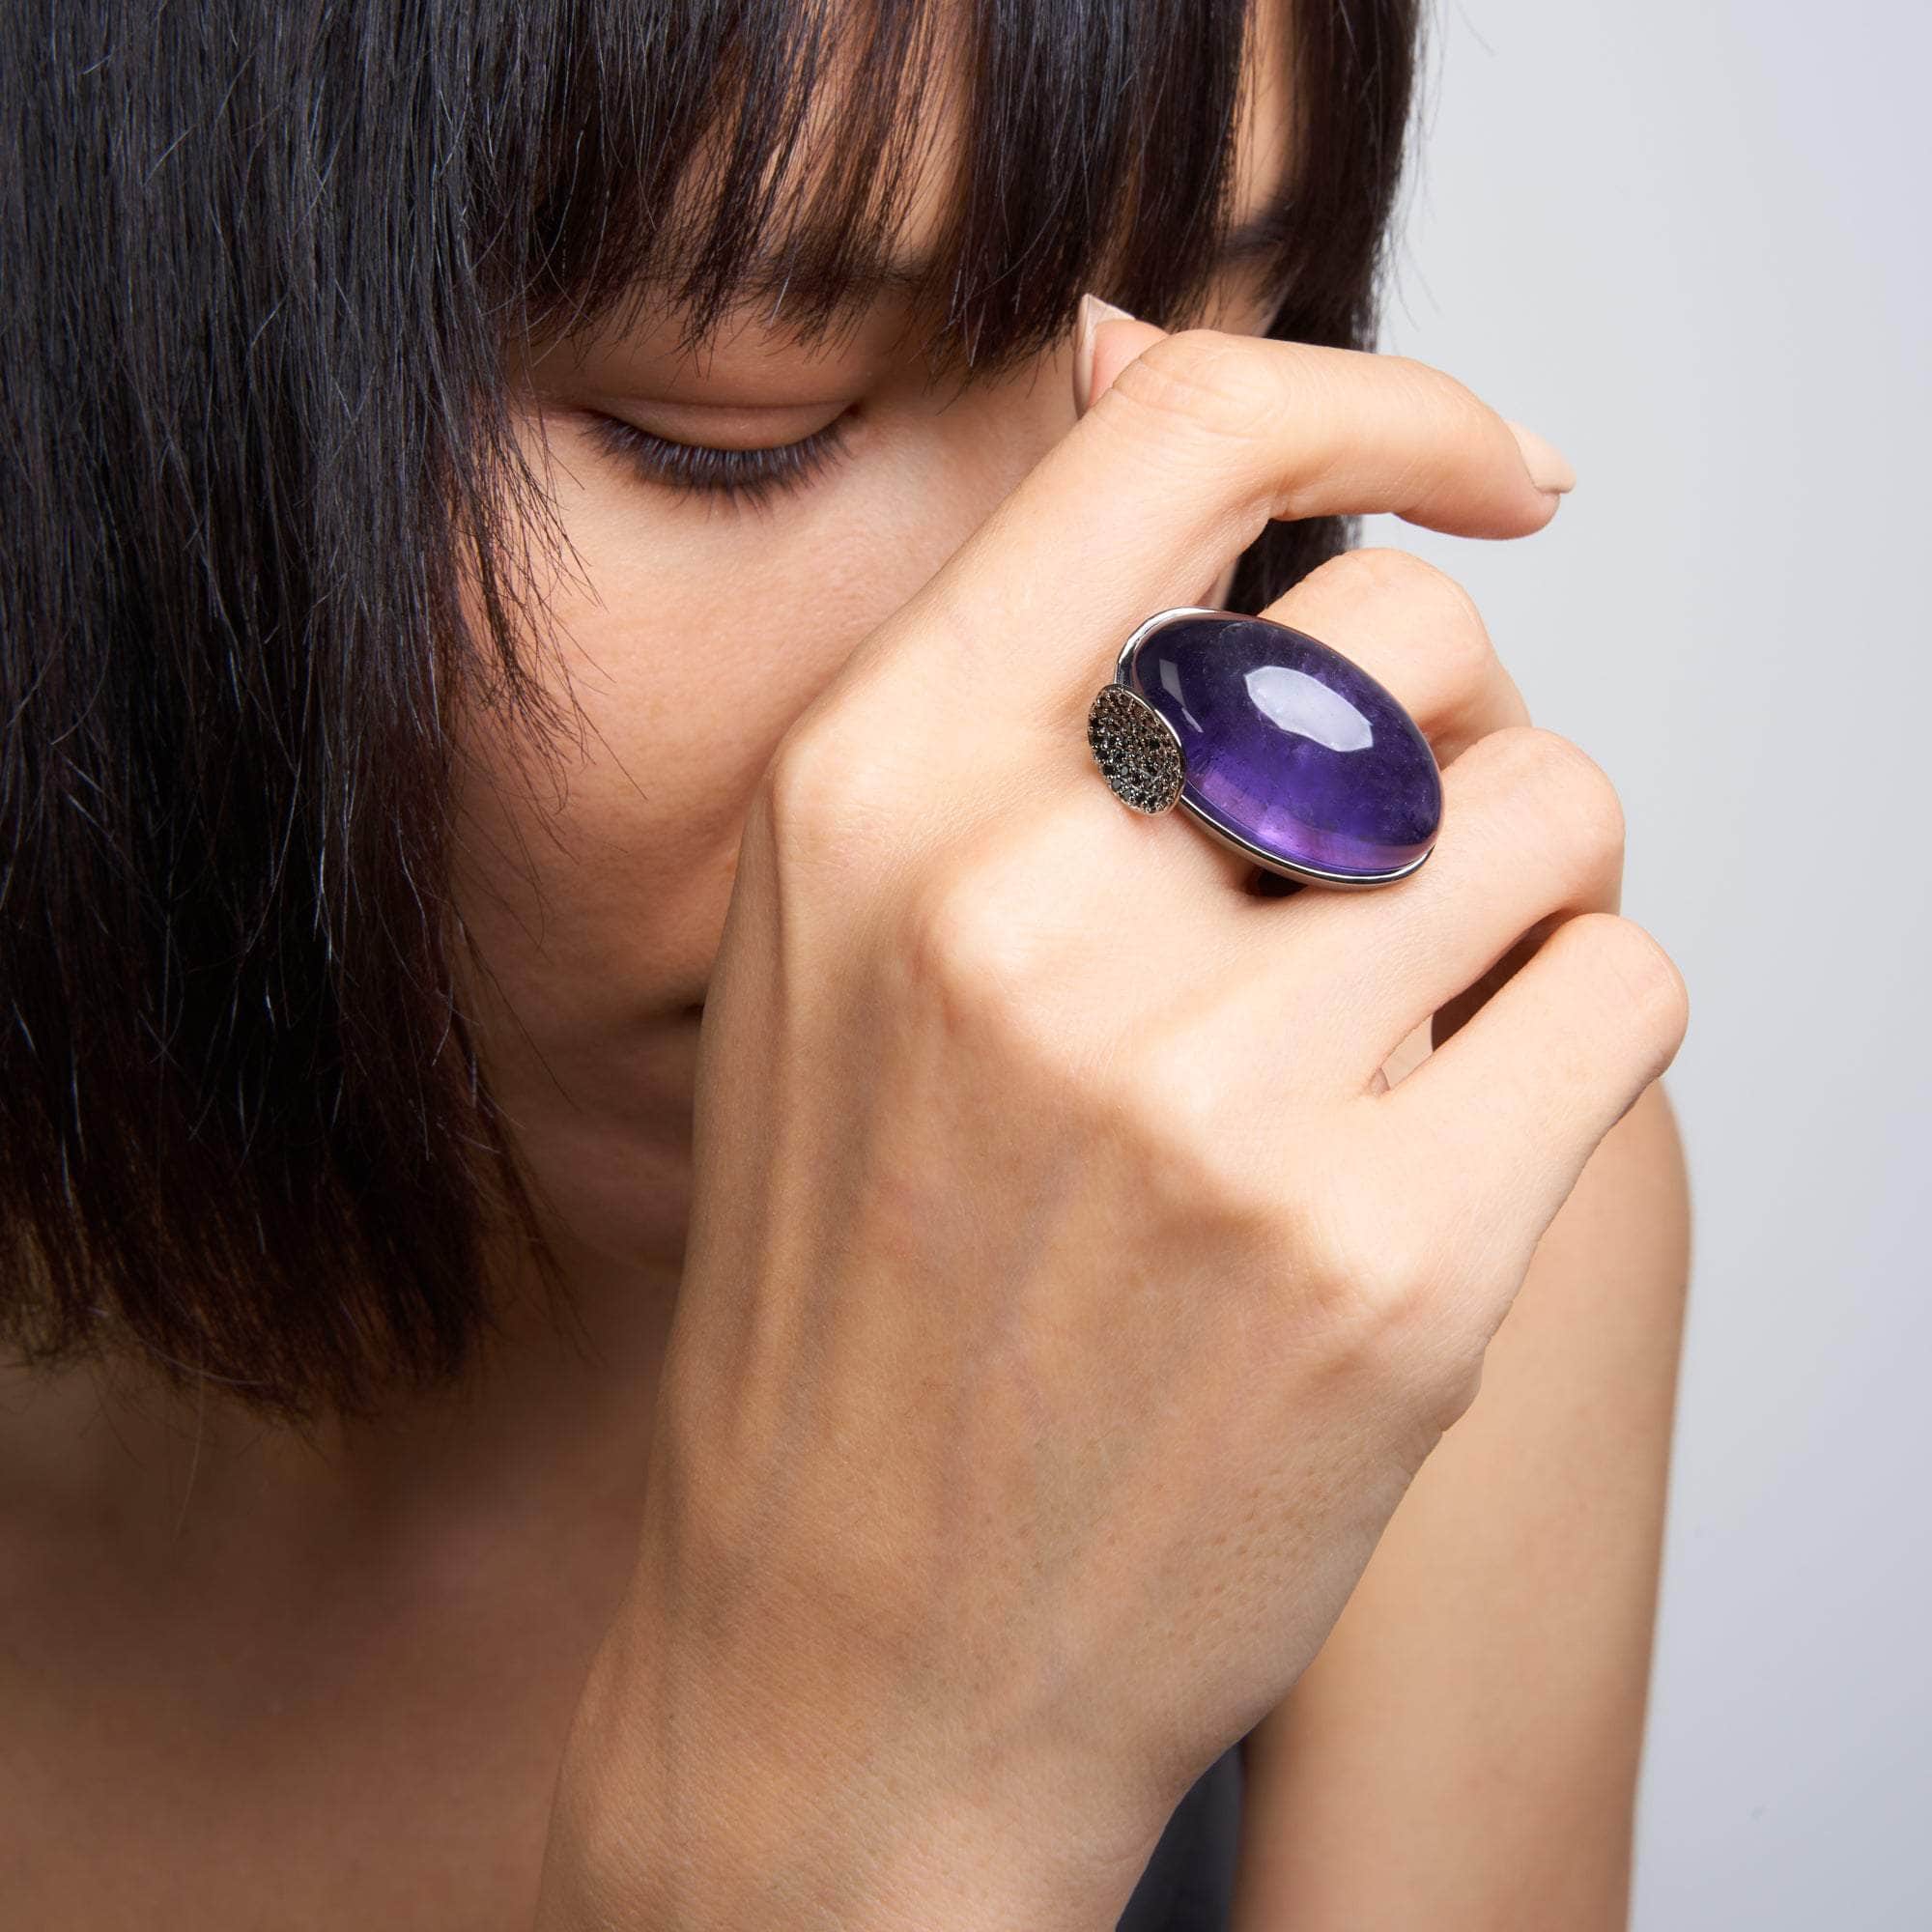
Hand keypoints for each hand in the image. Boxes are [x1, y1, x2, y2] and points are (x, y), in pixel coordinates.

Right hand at [533, 312, 1688, 1929]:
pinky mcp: (1385, 1255)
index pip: (1180, 440)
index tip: (1478, 464)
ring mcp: (1210, 1089)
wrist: (856, 1653)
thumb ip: (1013, 695)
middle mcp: (1025, 911)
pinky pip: (1621, 987)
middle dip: (1432, 732)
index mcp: (872, 797)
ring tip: (1392, 1026)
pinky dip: (1573, 1032)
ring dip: (1513, 896)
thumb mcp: (849, 945)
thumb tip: (1172, 409)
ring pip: (1554, 808)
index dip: (1369, 402)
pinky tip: (1447, 1131)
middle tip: (1365, 873)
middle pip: (1407, 637)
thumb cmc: (862, 1290)